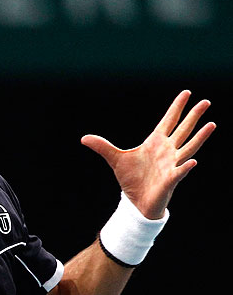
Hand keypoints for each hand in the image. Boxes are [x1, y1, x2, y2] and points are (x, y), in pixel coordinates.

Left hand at [81, 90, 215, 218]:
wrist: (135, 201)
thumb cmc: (131, 179)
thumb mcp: (115, 160)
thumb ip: (102, 147)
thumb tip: (84, 138)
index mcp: (155, 143)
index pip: (168, 121)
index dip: (177, 108)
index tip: (187, 93)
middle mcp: (167, 151)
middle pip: (183, 130)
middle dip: (193, 116)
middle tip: (206, 101)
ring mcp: (170, 165)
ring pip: (188, 148)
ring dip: (199, 138)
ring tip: (211, 124)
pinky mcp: (169, 180)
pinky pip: (179, 173)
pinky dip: (185, 167)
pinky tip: (193, 162)